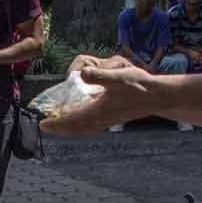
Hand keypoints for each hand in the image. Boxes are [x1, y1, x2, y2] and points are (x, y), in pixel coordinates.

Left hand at [41, 59, 167, 135]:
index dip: (56, 123)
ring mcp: (108, 120)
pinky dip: (81, 124)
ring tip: (59, 123)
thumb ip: (99, 75)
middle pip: (75, 128)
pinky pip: (92, 124)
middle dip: (60, 128)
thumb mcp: (117, 76)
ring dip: (70, 127)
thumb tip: (80, 73)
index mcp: (99, 111)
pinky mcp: (113, 117)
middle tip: (46, 125)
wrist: (159, 96)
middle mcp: (101, 119)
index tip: (42, 124)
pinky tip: (81, 117)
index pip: (72, 120)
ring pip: (83, 128)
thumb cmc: (139, 85)